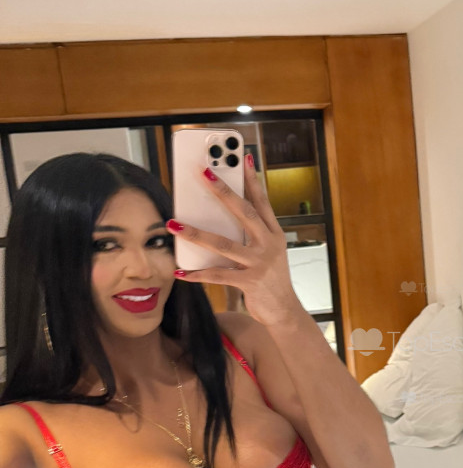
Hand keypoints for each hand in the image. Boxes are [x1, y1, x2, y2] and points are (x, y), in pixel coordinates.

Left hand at [167, 157, 302, 328]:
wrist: (285, 311)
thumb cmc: (271, 280)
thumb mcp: (268, 253)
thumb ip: (250, 235)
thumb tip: (220, 219)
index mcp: (274, 234)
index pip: (262, 201)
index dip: (252, 179)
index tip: (243, 157)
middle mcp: (269, 245)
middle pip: (244, 212)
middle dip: (223, 191)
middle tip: (204, 173)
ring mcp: (260, 263)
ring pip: (223, 244)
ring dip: (195, 233)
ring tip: (173, 223)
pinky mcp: (249, 282)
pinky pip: (217, 275)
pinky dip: (197, 274)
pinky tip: (180, 271)